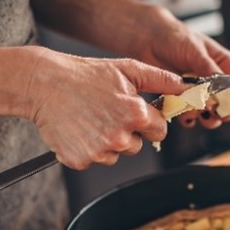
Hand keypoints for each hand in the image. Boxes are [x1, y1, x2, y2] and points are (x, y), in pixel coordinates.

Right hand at [24, 47, 186, 169]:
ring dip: (108, 141)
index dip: (150, 121)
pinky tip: (79, 129)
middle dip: (128, 132)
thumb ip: (161, 79)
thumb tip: (186, 87)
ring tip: (91, 119)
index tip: (135, 113)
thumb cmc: (85, 74)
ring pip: (117, 154)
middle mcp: (120, 136)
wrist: (43, 83)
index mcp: (136, 115)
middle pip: (138, 145)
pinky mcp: (80, 160)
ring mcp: (99, 151)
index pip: (160, 130)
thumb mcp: (127, 69)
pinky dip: (88, 148)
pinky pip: (94, 160)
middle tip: (107, 112)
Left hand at [134, 7, 229, 128]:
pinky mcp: (182, 100)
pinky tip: (182, 115)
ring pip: (213, 114)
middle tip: (215, 110)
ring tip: (197, 113)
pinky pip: (191, 116)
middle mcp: (216, 81)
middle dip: (226, 111)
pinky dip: (188, 119)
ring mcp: (199, 93)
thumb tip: (223, 88)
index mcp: (225, 64)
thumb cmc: (174, 36)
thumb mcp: (195, 49)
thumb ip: (209, 69)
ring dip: (208, 119)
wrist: (147, 38)